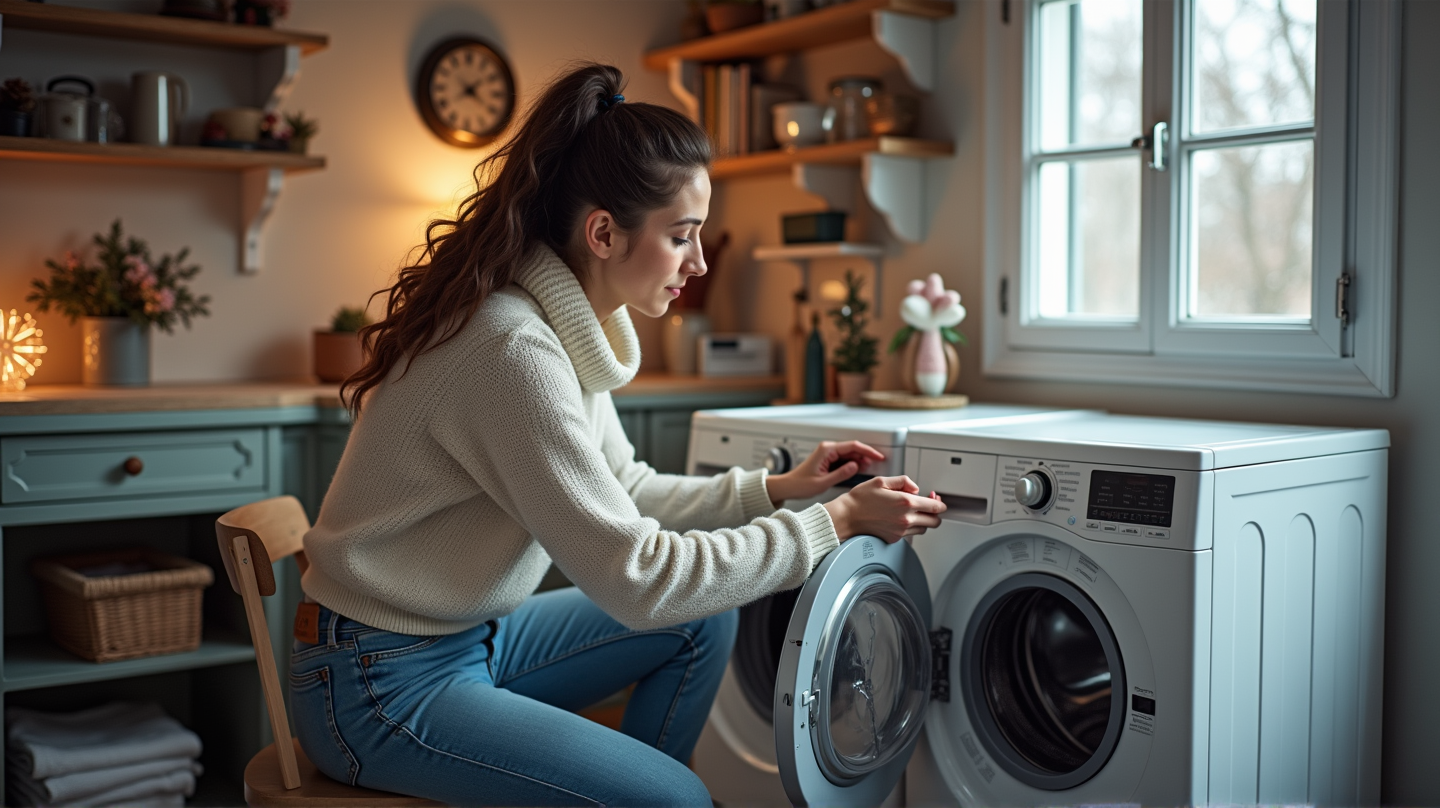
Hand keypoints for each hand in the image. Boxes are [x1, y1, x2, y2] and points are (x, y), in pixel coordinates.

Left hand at [766, 441, 885, 506]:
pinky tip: (859, 470)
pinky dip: (853, 464)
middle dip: (866, 455)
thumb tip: (856, 466)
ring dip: (860, 460)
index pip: (852, 446)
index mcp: (826, 450)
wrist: (788, 486)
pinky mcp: (828, 460)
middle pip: (853, 448)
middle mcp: (828, 449)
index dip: (868, 451)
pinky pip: (844, 459)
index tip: (878, 457)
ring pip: (849, 454)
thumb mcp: (823, 482)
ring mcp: (828, 454)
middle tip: (878, 463)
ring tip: (869, 468)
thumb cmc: (800, 484)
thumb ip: (841, 474)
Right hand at [822, 476, 946, 543]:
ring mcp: (900, 531)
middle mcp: (905, 519)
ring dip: (923, 521)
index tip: (936, 500)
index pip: (935, 507)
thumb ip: (903, 481)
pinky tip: (901, 518)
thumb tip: (915, 488)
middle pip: (935, 522)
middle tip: (929, 506)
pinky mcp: (894, 538)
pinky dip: (910, 527)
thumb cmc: (860, 499)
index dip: (939, 503)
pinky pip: (910, 534)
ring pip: (924, 529)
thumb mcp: (881, 481)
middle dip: (935, 514)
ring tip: (913, 512)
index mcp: (905, 503)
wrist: (847, 517)